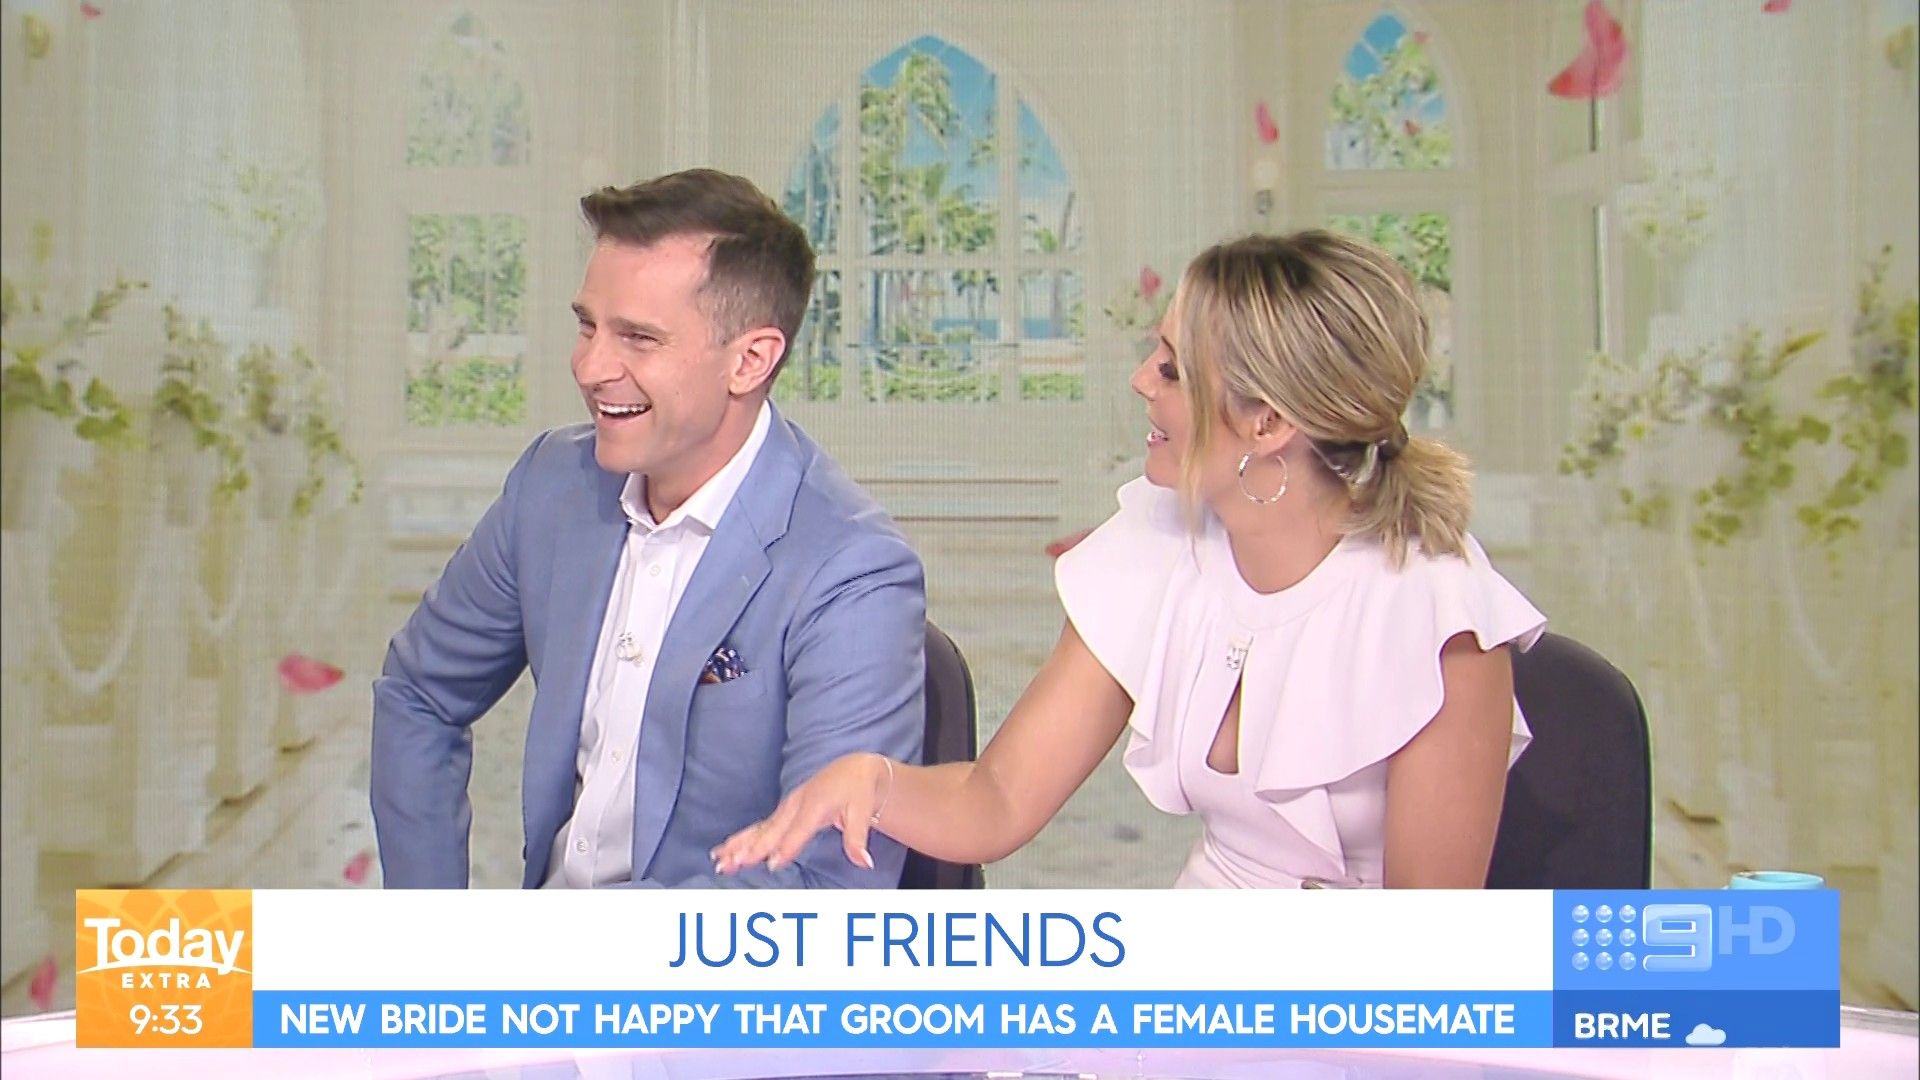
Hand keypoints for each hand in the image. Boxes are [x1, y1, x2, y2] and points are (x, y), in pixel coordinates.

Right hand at [712, 752, 892, 874]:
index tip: (770, 863)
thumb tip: (865, 862)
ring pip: (759, 829)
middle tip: (732, 863)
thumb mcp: (863, 812)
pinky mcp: (783, 812)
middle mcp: (796, 806)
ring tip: (719, 859)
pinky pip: (759, 827)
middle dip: (750, 848)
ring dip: (738, 844)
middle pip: (770, 831)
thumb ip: (857, 839)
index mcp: (815, 805)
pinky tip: (724, 850)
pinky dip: (740, 839)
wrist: (854, 769)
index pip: (797, 831)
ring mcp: (786, 808)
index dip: (784, 847)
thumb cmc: (858, 790)